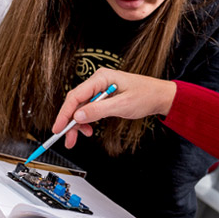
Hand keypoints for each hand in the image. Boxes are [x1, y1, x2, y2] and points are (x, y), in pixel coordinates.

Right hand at [50, 68, 175, 147]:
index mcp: (101, 78)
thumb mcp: (122, 105)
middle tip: (67, 139)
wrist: (160, 96)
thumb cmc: (146, 95)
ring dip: (77, 124)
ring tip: (78, 138)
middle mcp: (98, 81)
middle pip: (75, 102)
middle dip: (69, 122)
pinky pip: (88, 109)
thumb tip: (78, 116)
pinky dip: (86, 121)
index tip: (58, 128)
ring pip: (80, 108)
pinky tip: (88, 129)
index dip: (65, 113)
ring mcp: (100, 89)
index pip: (76, 96)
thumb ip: (99, 110)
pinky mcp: (103, 97)